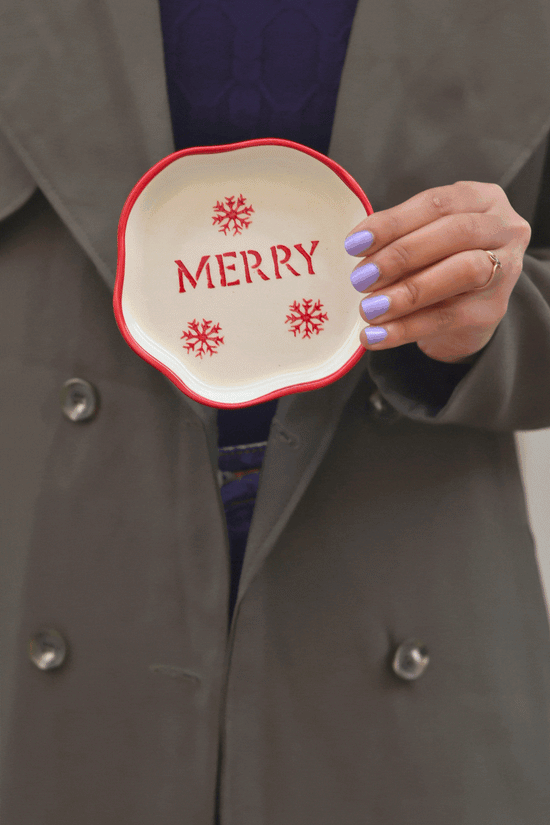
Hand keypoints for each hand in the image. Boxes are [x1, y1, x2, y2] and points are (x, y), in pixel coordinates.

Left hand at [345, 181, 530, 362]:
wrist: (467, 310)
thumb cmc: (439, 261)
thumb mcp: (422, 239)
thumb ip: (398, 238)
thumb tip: (359, 249)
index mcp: (482, 199)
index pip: (437, 203)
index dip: (393, 222)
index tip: (354, 244)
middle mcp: (503, 228)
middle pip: (456, 233)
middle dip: (402, 255)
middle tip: (361, 278)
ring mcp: (506, 269)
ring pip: (462, 272)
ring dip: (408, 292)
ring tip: (368, 309)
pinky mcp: (493, 309)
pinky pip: (449, 317)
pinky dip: (407, 328)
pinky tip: (376, 335)